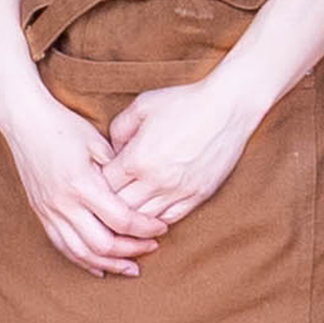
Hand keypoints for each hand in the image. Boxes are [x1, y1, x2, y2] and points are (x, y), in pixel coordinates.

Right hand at [0, 84, 169, 276]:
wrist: (23, 122)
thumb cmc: (62, 125)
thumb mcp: (96, 141)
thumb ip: (117, 169)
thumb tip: (138, 191)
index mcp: (81, 184)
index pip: (120, 219)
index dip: (145, 228)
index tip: (161, 227)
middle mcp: (64, 203)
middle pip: (102, 244)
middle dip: (131, 250)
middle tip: (151, 247)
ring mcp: (49, 211)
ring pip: (81, 253)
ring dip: (109, 264)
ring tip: (130, 267)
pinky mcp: (41, 213)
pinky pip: (62, 246)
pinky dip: (82, 261)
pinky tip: (99, 268)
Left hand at [100, 75, 261, 225]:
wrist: (226, 108)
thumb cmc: (183, 102)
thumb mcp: (142, 106)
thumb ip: (119, 129)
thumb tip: (110, 151)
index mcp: (137, 158)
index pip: (105, 187)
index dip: (96, 185)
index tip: (96, 180)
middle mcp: (156, 181)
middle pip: (121, 209)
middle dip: (110, 205)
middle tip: (106, 200)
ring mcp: (178, 192)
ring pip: (145, 220)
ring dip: (133, 217)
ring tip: (125, 210)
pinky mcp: (198, 197)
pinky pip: (170, 219)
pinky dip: (156, 220)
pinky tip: (150, 213)